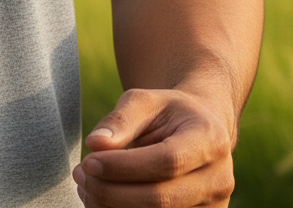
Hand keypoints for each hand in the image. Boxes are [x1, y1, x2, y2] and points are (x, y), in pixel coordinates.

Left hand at [72, 88, 234, 206]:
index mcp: (210, 139)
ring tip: (86, 187)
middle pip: (162, 199)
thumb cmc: (166, 113)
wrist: (197, 131)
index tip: (89, 161)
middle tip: (80, 174)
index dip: (124, 166)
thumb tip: (95, 144)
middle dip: (113, 192)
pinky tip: (100, 201)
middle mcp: (219, 179)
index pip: (167, 161)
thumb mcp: (145, 101)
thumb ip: (120, 120)